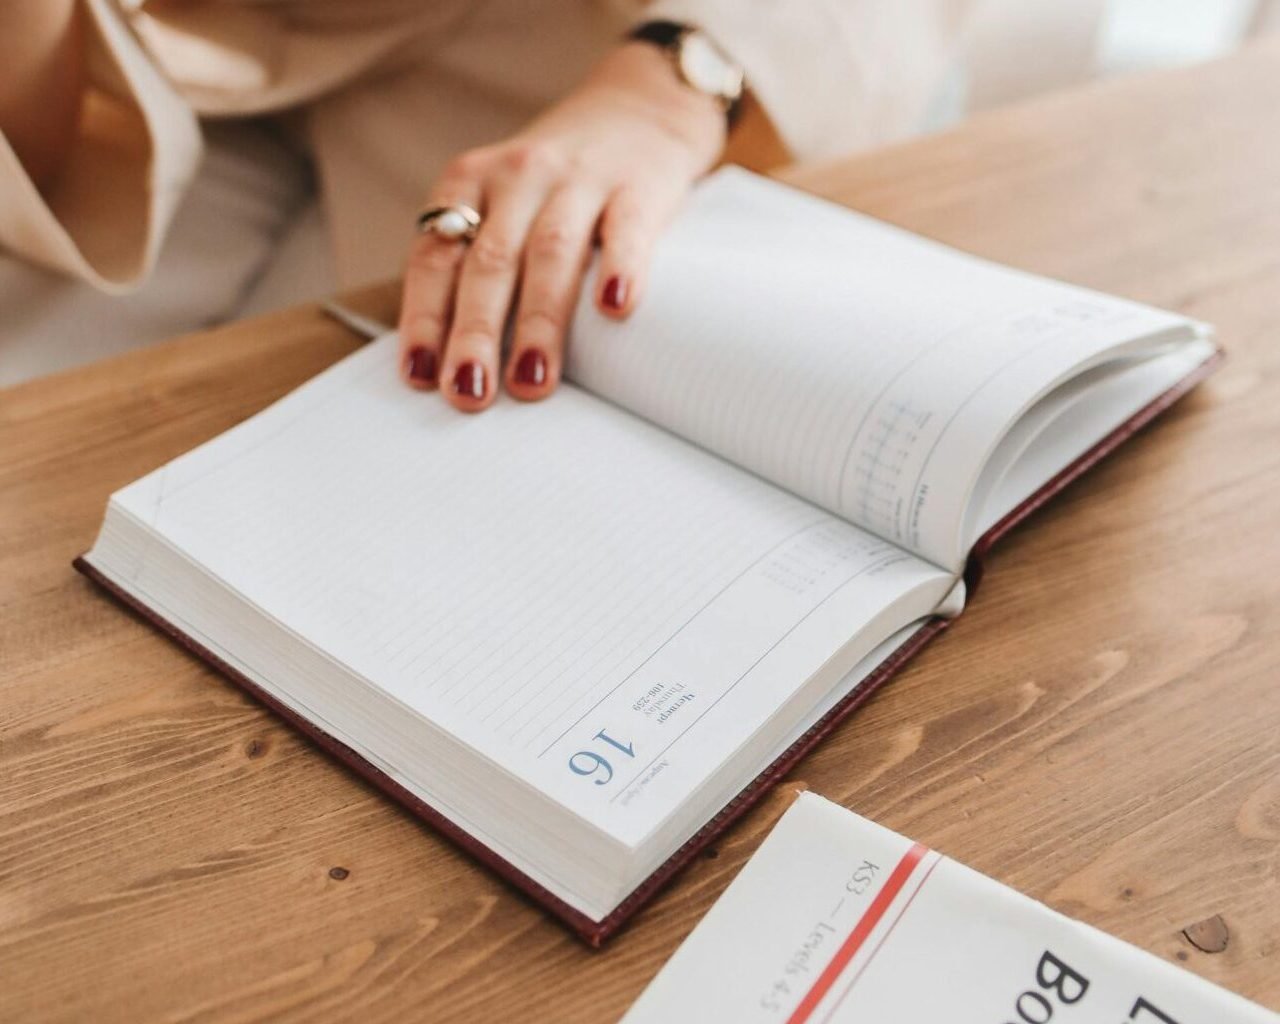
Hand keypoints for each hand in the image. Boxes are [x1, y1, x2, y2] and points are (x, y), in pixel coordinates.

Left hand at [397, 41, 726, 410]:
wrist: (638, 110)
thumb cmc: (556, 185)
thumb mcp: (500, 205)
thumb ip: (474, 265)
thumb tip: (448, 366)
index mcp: (469, 184)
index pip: (435, 258)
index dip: (425, 319)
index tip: (421, 376)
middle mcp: (517, 177)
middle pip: (488, 263)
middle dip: (475, 334)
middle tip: (469, 392)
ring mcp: (579, 180)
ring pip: (550, 253)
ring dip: (538, 324)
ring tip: (531, 382)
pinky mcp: (638, 187)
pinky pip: (625, 229)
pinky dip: (619, 267)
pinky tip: (614, 308)